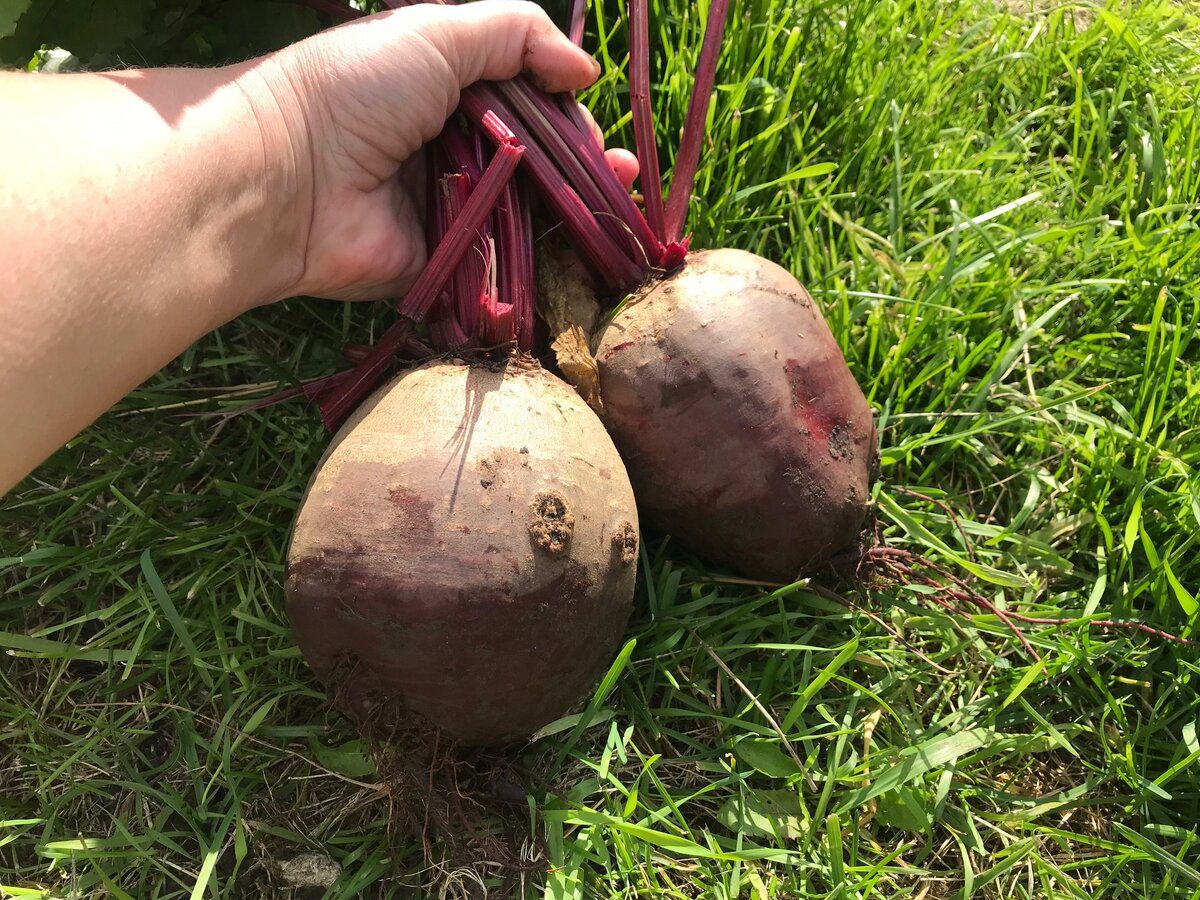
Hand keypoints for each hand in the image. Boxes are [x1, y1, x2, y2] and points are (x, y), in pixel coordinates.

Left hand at [242, 1, 637, 303]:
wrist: (285, 176)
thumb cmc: (354, 90)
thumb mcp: (437, 31)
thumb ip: (517, 34)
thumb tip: (584, 69)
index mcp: (447, 92)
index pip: (526, 106)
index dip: (569, 119)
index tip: (600, 134)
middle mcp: (449, 151)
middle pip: (532, 166)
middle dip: (580, 174)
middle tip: (617, 183)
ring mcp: (445, 212)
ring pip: (521, 219)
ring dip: (567, 222)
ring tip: (611, 222)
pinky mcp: (439, 267)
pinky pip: (494, 269)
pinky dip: (531, 266)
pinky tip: (575, 263)